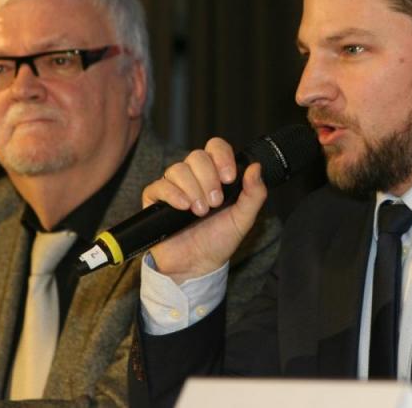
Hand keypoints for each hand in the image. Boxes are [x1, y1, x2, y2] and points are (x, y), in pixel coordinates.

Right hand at [143, 138, 267, 282]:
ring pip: (178, 169)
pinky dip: (173, 194)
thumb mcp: (243, 219)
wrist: (197, 265)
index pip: (216, 147)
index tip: (229, 178)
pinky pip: (159, 185)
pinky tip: (184, 207)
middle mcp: (193, 176)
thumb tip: (256, 168)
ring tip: (200, 211)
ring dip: (193, 189)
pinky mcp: (155, 199)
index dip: (222, 157)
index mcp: (215, 175)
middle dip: (208, 179)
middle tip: (215, 203)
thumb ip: (254, 194)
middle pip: (196, 156)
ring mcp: (173, 186)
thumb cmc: (218, 240)